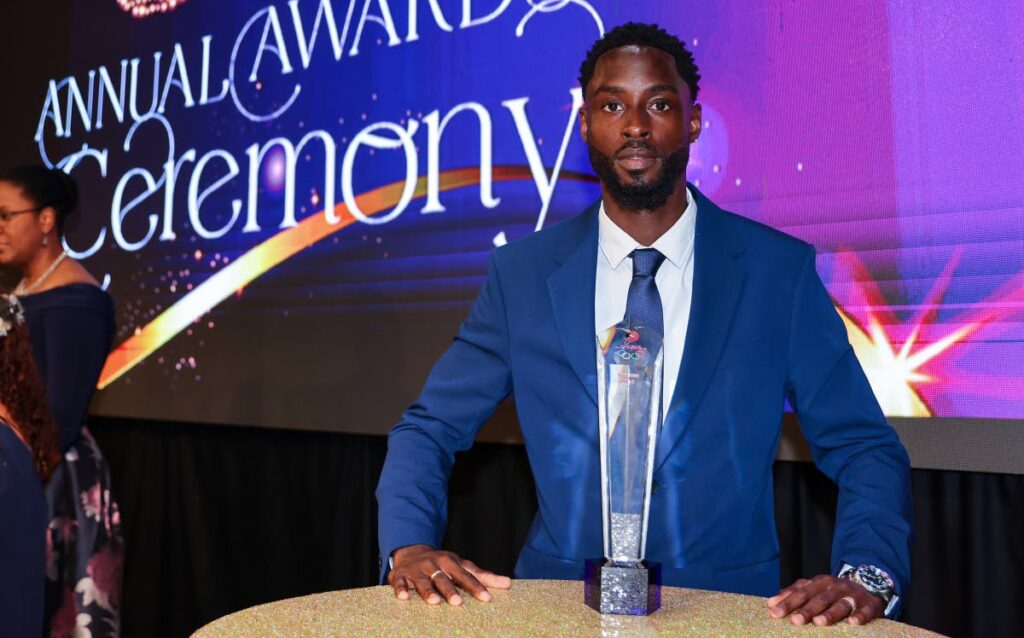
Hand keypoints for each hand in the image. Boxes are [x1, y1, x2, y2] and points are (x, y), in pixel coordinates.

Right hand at [387, 544, 511, 605]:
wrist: (410, 552)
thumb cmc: (442, 564)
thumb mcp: (461, 566)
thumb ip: (483, 576)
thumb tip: (508, 583)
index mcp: (450, 562)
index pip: (465, 576)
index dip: (476, 587)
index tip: (487, 598)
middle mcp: (433, 565)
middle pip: (444, 579)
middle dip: (450, 590)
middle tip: (458, 602)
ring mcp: (416, 570)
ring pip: (423, 581)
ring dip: (428, 591)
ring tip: (434, 602)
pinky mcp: (400, 576)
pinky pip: (399, 583)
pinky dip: (401, 589)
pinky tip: (403, 597)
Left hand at [767, 574, 884, 625]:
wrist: (869, 586)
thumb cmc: (834, 591)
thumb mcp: (814, 588)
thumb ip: (794, 593)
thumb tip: (771, 602)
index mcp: (821, 582)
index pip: (801, 592)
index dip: (788, 602)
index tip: (774, 613)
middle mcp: (837, 586)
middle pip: (819, 599)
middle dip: (807, 609)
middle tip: (795, 620)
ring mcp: (854, 595)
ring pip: (841, 604)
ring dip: (830, 613)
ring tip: (819, 622)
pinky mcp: (870, 605)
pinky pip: (865, 611)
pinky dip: (859, 616)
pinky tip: (853, 623)